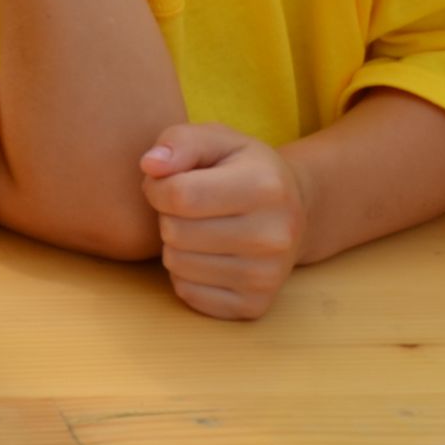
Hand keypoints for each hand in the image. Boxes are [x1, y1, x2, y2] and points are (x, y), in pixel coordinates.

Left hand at [140, 123, 308, 319]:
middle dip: (168, 216)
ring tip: (200, 228)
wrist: (294, 211)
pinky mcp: (255, 305)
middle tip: (190, 208)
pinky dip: (186, 274)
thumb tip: (150, 166)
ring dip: (175, 245)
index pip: (179, 195)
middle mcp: (273, 236)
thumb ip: (180, 142)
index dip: (156, 188)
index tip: (166, 183)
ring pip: (177, 265)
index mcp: (265, 186)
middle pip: (175, 232)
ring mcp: (268, 276)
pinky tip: (208, 255)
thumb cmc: (242, 169)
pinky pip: (188, 293)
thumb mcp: (217, 140)